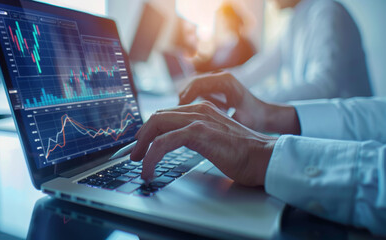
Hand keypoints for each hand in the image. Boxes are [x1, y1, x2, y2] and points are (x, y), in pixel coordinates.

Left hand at [130, 101, 277, 185]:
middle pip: (157, 117)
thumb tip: (180, 145)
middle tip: (136, 154)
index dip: (150, 130)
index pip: (167, 115)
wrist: (265, 156)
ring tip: (139, 163)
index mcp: (202, 110)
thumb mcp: (216, 140)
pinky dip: (151, 156)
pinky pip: (164, 142)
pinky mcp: (199, 132)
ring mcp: (198, 119)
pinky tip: (149, 169)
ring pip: (156, 125)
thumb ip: (199, 137)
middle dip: (142, 136)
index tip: (143, 146)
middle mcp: (198, 110)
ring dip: (142, 145)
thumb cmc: (244, 153)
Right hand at [179, 71, 300, 133]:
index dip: (185, 98)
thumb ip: (223, 121)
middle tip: (174, 115)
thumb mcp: (239, 121)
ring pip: (193, 87)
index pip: (197, 84)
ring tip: (178, 115)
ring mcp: (217, 80)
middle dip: (182, 99)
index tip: (179, 112)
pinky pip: (198, 91)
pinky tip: (187, 115)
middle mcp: (220, 76)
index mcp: (226, 80)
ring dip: (185, 100)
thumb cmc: (255, 118)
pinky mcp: (215, 87)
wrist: (266, 114)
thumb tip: (204, 126)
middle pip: (192, 83)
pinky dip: (191, 101)